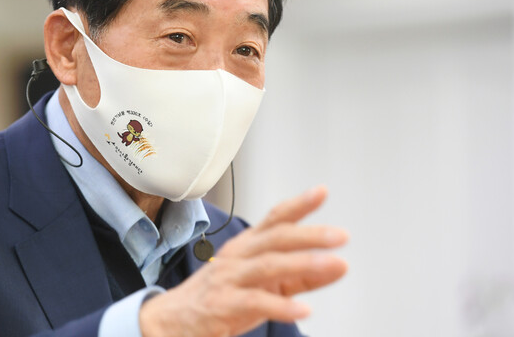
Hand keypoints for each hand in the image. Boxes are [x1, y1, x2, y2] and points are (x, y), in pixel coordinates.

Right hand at [139, 185, 348, 336]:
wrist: (172, 321)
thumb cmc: (222, 297)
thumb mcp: (265, 283)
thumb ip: (301, 276)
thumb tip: (338, 265)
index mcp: (248, 246)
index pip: (275, 219)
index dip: (298, 204)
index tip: (322, 192)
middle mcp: (238, 256)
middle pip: (276, 238)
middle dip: (310, 234)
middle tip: (341, 235)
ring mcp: (229, 279)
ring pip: (268, 265)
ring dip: (303, 263)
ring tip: (333, 264)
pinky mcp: (223, 305)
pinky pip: (255, 301)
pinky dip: (281, 306)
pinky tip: (304, 309)